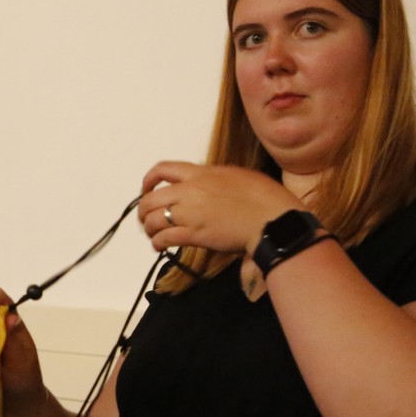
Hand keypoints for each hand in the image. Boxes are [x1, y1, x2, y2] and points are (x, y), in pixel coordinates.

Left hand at [136, 162, 299, 254]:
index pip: (163, 169)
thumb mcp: (236, 176)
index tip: (147, 189)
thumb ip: (214, 179)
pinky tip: (160, 247)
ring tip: (154, 235)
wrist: (272, 218)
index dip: (148, 180)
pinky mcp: (194, 234)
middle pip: (150, 198)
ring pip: (153, 219)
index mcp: (201, 173)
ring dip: (149, 229)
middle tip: (146, 219)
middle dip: (143, 210)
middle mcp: (190, 190)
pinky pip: (164, 238)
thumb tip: (207, 186)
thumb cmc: (264, 198)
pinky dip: (157, 243)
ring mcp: (190, 213)